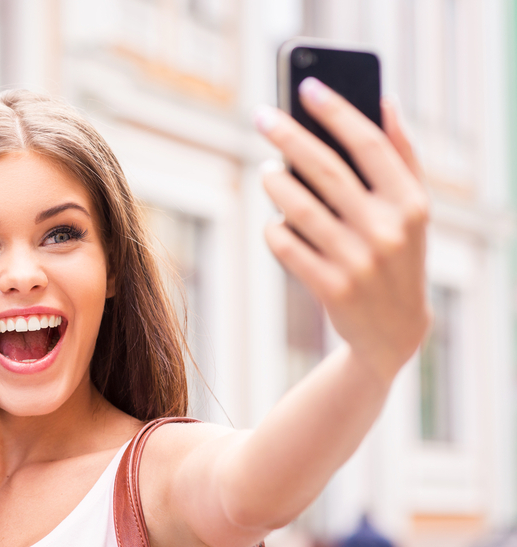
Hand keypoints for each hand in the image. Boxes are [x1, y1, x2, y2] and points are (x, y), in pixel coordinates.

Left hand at [256, 78, 431, 384]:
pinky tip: (274, 222)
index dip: (336, 112)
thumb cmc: (398, 256)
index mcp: (412, 203)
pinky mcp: (331, 289)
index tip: (307, 87)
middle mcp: (387, 230)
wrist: (393, 332)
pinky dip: (274, 229)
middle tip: (262, 116)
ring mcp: (358, 262)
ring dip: (275, 184)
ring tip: (266, 171)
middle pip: (327, 170)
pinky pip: (286, 246)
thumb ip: (402, 156)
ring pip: (299, 209)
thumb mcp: (412, 211)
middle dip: (289, 138)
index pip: (370, 144)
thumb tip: (383, 99)